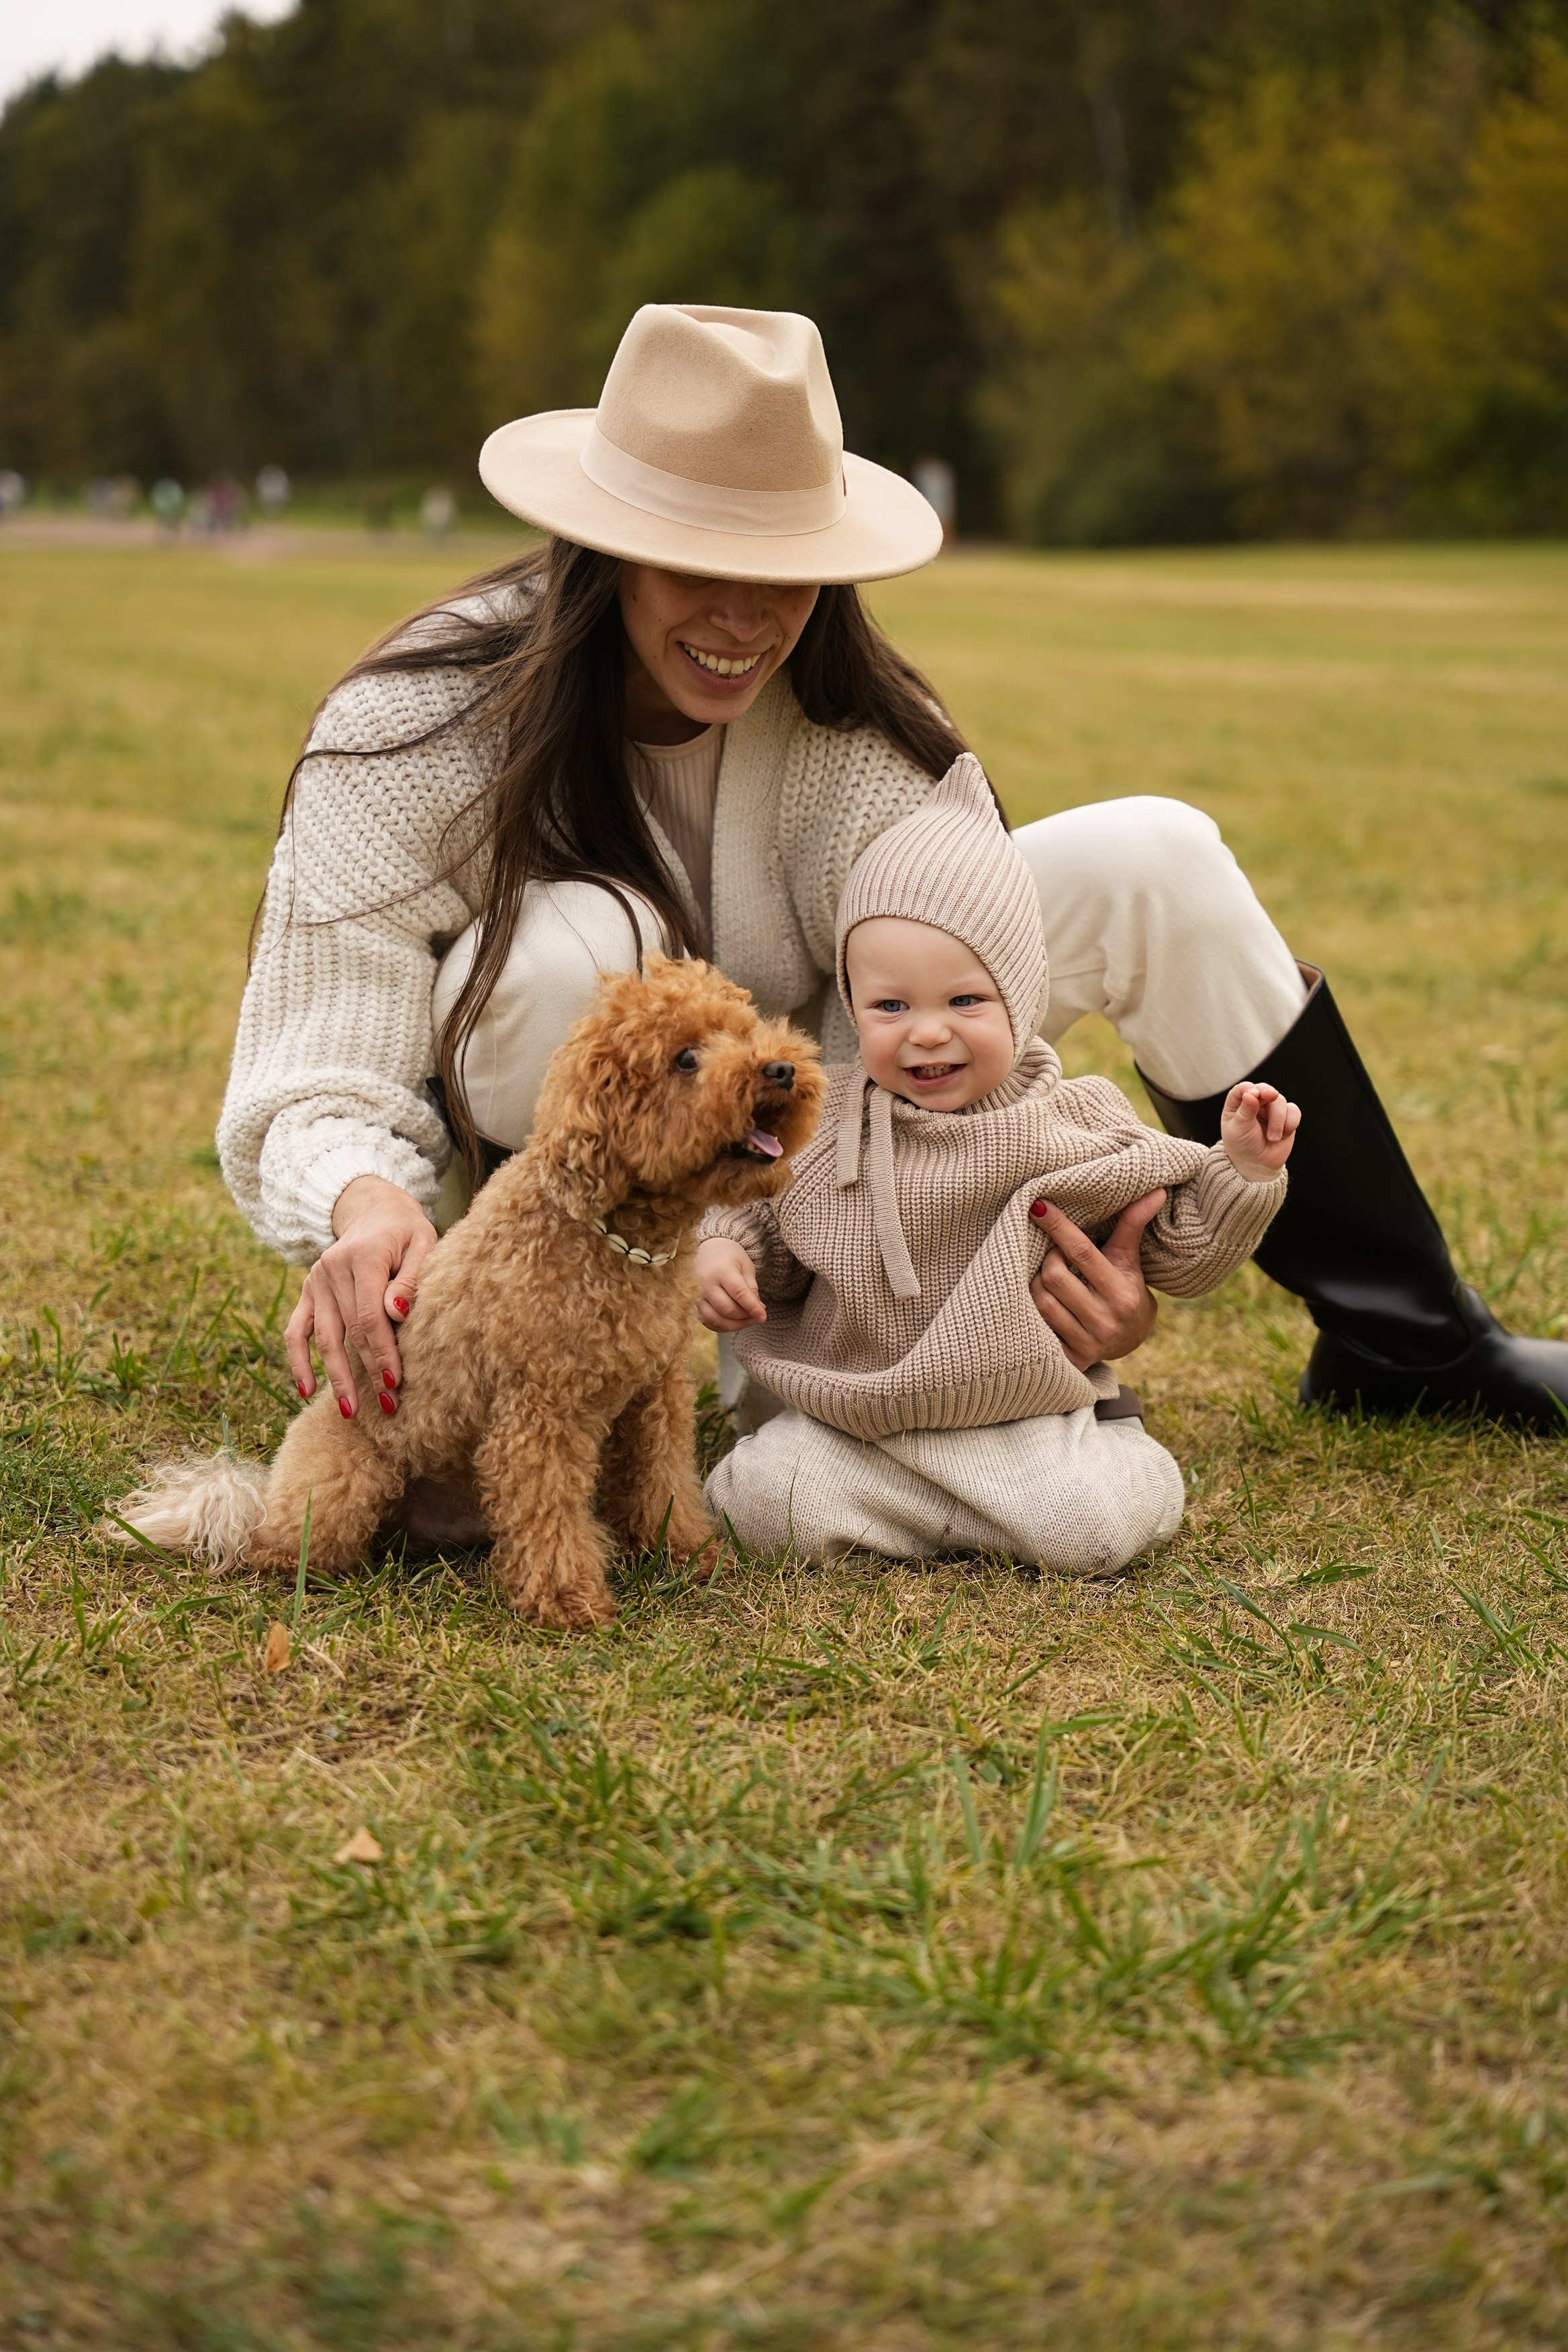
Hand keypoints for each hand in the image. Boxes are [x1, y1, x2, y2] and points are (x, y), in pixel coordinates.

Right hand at [285, 1175, 438, 1417]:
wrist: (374, 1211)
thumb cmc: (407, 1232)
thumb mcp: (422, 1243)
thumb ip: (410, 1278)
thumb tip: (397, 1312)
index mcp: (363, 1256)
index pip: (369, 1315)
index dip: (382, 1352)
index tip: (395, 1383)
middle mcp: (332, 1268)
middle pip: (348, 1331)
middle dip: (367, 1371)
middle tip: (387, 1407)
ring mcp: (315, 1280)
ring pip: (323, 1337)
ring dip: (336, 1376)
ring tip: (350, 1411)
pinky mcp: (307, 1291)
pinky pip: (297, 1330)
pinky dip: (298, 1361)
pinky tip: (306, 1390)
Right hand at [696, 1237, 765, 1332]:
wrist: (706, 1249)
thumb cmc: (729, 1256)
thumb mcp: (745, 1266)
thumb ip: (751, 1288)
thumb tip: (758, 1310)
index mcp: (722, 1270)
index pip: (739, 1293)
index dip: (753, 1307)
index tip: (763, 1316)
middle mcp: (706, 1284)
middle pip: (727, 1310)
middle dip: (745, 1316)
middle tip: (755, 1314)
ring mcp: (696, 1295)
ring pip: (715, 1320)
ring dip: (734, 1325)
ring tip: (746, 1318)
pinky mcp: (693, 1304)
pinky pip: (707, 1322)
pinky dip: (722, 1325)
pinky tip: (733, 1320)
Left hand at [1028, 1192, 1162, 1370]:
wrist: (1131, 1339)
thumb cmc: (1126, 1288)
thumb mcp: (1129, 1260)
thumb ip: (1133, 1225)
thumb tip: (1156, 1190)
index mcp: (1122, 1293)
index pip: (1083, 1253)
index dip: (1058, 1227)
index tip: (1037, 1205)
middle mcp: (1105, 1321)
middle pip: (1055, 1276)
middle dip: (1048, 1259)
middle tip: (1053, 1254)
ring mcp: (1087, 1343)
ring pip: (1041, 1301)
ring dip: (1036, 1282)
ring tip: (1047, 1276)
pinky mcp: (1070, 1359)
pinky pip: (1037, 1326)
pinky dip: (1032, 1307)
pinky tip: (1040, 1299)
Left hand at [1221, 1081, 1300, 1180]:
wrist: (1258, 1165)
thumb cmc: (1242, 1146)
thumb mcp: (1238, 1130)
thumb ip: (1245, 1111)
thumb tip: (1251, 1094)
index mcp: (1238, 1104)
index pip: (1243, 1088)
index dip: (1250, 1088)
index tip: (1255, 1095)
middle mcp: (1255, 1103)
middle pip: (1265, 1090)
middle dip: (1269, 1095)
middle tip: (1272, 1096)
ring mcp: (1271, 1110)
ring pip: (1280, 1101)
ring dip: (1278, 1120)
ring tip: (1272, 1138)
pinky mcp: (1286, 1117)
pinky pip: (1294, 1111)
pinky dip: (1290, 1123)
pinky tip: (1283, 1135)